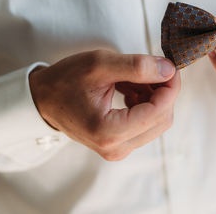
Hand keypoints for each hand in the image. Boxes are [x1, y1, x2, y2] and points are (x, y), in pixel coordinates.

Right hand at [29, 49, 179, 160]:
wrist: (44, 99)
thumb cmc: (65, 81)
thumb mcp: (100, 65)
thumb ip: (137, 67)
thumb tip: (169, 70)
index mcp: (109, 132)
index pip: (159, 112)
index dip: (171, 87)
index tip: (170, 66)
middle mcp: (116, 148)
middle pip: (162, 119)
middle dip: (163, 91)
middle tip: (151, 68)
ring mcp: (118, 149)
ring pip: (157, 121)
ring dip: (153, 96)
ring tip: (133, 78)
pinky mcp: (119, 145)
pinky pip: (146, 124)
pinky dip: (145, 103)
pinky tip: (130, 89)